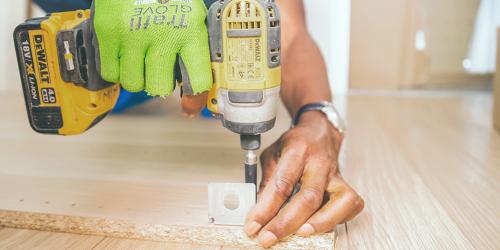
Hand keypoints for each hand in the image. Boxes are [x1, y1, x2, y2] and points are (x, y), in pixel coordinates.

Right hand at [92, 0, 212, 98]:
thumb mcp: (191, 16)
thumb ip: (194, 49)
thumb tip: (192, 90)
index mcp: (190, 31)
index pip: (197, 80)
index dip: (195, 98)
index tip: (190, 104)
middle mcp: (163, 35)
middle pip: (159, 88)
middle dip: (159, 84)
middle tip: (158, 70)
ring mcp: (133, 35)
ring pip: (134, 83)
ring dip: (137, 77)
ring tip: (139, 59)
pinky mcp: (108, 33)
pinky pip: (110, 73)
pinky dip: (116, 69)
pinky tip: (124, 55)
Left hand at [244, 112, 363, 247]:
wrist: (320, 131)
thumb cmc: (296, 144)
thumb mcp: (273, 154)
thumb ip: (267, 182)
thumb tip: (259, 211)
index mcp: (297, 151)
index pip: (281, 184)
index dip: (265, 209)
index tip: (253, 226)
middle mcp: (319, 163)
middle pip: (308, 197)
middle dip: (286, 223)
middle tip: (268, 238)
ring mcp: (336, 175)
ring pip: (339, 202)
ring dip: (320, 223)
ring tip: (300, 234)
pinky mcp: (346, 184)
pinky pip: (351, 205)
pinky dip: (338, 219)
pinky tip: (321, 224)